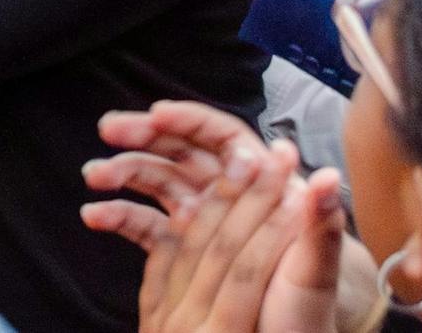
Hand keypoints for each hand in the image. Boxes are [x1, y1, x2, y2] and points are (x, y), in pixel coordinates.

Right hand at [86, 139, 341, 332]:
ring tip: (93, 175)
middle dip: (144, 135)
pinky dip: (121, 216)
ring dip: (126, 172)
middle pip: (184, 149)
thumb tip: (328, 179)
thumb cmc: (314, 306)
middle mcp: (230, 195)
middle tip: (109, 130)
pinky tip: (94, 216)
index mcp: (261, 186)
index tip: (156, 115)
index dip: (189, 120)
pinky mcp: (182, 249)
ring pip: (160, 181)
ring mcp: (203, 220)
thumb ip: (319, 226)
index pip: (223, 136)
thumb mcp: (315, 271)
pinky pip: (148, 224)